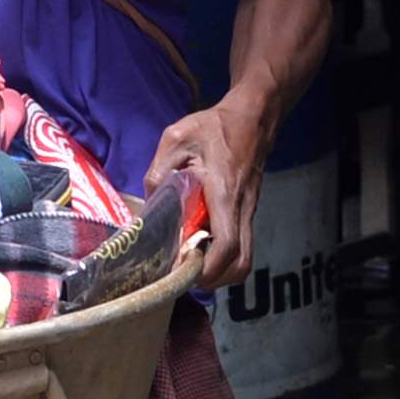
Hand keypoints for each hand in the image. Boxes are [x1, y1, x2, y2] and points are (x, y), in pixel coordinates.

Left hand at [145, 99, 262, 289]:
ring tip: (190, 262)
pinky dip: (221, 258)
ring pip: (243, 260)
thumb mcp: (176, 139)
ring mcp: (247, 214)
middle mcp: (241, 210)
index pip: (227, 244)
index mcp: (224, 194)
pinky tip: (199, 245)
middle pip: (240, 265)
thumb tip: (148, 206)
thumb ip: (159, 172)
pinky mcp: (246, 214)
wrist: (251, 119)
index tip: (181, 268)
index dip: (206, 267)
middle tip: (184, 272)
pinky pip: (240, 247)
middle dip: (213, 279)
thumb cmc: (213, 128)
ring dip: (218, 272)